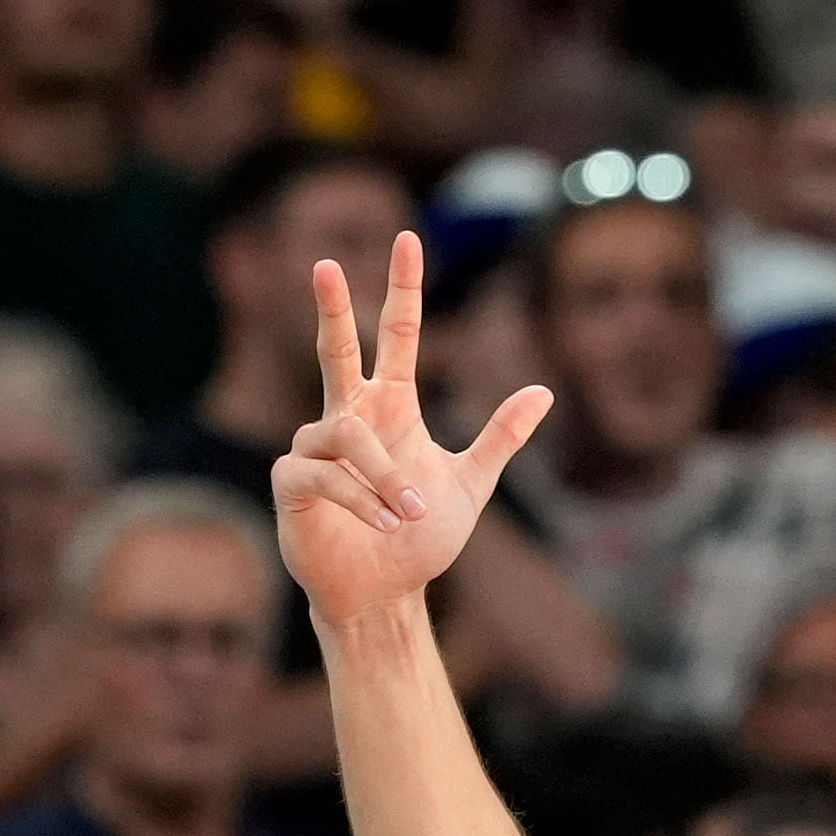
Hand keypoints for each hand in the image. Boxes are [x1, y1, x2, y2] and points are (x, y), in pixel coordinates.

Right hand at [278, 233, 552, 631]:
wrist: (385, 595)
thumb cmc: (418, 539)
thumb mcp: (471, 485)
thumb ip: (500, 437)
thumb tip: (542, 390)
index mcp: (390, 407)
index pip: (396, 336)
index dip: (403, 290)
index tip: (409, 240)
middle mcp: (349, 417)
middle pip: (336, 349)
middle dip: (332, 308)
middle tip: (326, 265)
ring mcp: (315, 448)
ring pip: (347, 435)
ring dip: (384, 476)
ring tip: (409, 512)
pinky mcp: (293, 482)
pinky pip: (325, 474)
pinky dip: (361, 498)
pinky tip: (384, 522)